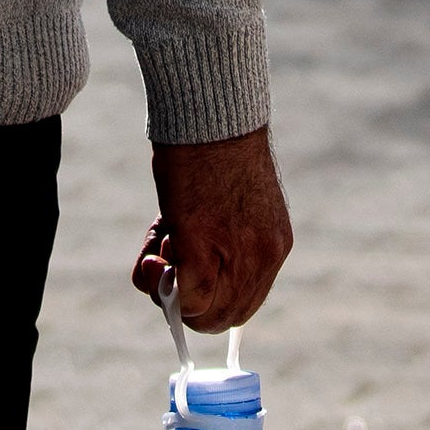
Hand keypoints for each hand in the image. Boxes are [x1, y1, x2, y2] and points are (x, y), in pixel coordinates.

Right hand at [133, 127, 289, 331]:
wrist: (211, 113)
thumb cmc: (212, 145)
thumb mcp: (232, 201)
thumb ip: (223, 240)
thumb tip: (181, 277)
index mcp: (275, 244)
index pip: (244, 302)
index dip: (208, 300)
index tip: (182, 276)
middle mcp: (265, 257)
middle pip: (224, 317)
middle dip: (184, 303)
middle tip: (161, 262)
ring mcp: (239, 257)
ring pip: (201, 314)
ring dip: (167, 287)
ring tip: (159, 239)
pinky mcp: (205, 250)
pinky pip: (185, 299)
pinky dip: (160, 283)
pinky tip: (154, 247)